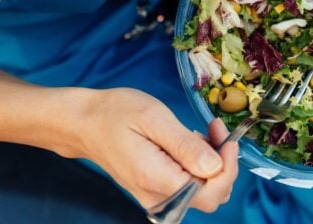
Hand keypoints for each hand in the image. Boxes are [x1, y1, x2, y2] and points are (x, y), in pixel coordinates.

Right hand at [70, 88, 237, 212]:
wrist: (85, 124)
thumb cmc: (115, 114)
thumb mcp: (153, 118)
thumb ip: (184, 145)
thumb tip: (215, 166)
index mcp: (157, 179)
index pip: (210, 192)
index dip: (228, 166)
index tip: (226, 137)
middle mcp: (158, 197)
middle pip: (211, 196)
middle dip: (223, 163)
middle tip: (213, 129)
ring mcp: (156, 197)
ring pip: (202, 192)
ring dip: (211, 162)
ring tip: (198, 131)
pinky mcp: (156, 191)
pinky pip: (188, 186)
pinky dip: (197, 165)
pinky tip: (187, 141)